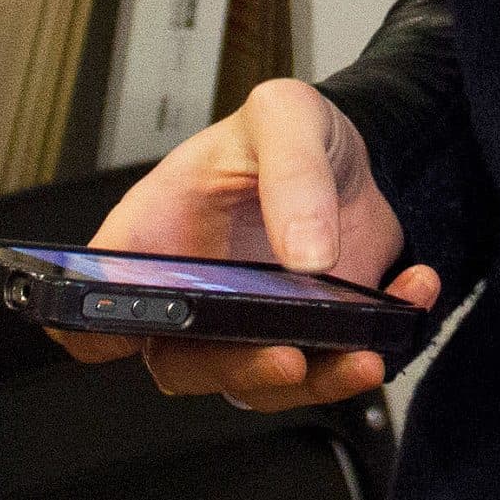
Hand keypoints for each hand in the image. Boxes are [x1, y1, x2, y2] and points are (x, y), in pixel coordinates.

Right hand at [50, 77, 441, 410]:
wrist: (356, 151)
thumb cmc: (286, 134)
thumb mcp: (284, 116)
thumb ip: (290, 172)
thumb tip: (304, 253)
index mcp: (152, 238)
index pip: (90, 301)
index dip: (92, 328)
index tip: (130, 330)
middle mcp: (191, 297)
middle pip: (181, 364)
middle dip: (233, 370)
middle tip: (286, 356)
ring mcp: (247, 326)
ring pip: (259, 383)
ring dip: (314, 381)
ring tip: (364, 353)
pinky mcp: (307, 338)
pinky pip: (333, 367)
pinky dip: (379, 343)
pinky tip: (410, 290)